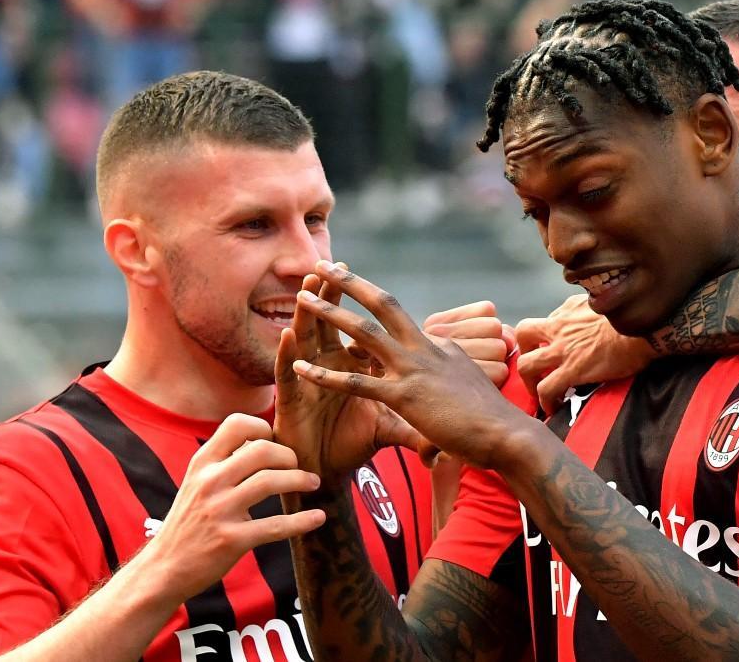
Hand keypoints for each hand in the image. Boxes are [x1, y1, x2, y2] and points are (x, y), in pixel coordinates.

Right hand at [139, 414, 324, 604]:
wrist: (164, 567)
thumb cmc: (189, 522)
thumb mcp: (196, 482)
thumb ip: (223, 462)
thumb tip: (263, 441)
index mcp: (202, 463)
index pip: (237, 424)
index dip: (264, 428)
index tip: (276, 442)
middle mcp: (209, 482)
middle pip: (262, 450)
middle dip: (289, 456)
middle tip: (299, 466)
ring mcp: (220, 510)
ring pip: (270, 481)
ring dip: (300, 480)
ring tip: (312, 483)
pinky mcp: (232, 540)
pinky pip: (275, 525)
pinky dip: (302, 521)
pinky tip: (318, 518)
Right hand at [275, 273, 429, 483]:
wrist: (321, 473)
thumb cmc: (351, 446)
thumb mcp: (391, 429)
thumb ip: (417, 421)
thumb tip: (452, 416)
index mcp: (355, 367)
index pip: (363, 329)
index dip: (366, 308)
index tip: (375, 284)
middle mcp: (328, 366)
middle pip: (333, 322)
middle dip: (333, 294)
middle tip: (334, 264)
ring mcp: (307, 381)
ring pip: (306, 338)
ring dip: (307, 312)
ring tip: (307, 286)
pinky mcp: (290, 401)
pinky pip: (287, 374)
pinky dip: (288, 354)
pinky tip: (288, 334)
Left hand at [290, 262, 534, 469]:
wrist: (508, 436)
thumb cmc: (493, 420)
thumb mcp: (471, 386)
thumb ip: (455, 374)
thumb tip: (455, 368)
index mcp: (441, 346)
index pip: (403, 322)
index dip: (377, 306)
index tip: (355, 291)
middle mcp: (426, 349)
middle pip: (384, 304)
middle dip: (350, 282)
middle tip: (324, 264)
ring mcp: (414, 369)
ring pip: (363, 332)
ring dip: (330, 314)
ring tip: (302, 299)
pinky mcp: (404, 396)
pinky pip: (356, 382)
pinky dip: (325, 375)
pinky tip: (300, 368)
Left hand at [516, 294, 655, 414]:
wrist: (644, 329)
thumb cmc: (631, 317)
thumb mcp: (603, 301)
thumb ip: (589, 307)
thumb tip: (590, 313)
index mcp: (568, 311)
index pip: (545, 320)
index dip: (542, 337)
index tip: (547, 348)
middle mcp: (559, 328)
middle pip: (523, 334)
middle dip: (524, 353)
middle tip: (534, 369)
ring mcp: (563, 350)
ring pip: (526, 365)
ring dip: (529, 382)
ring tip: (539, 394)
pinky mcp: (573, 370)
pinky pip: (547, 389)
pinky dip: (546, 401)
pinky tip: (553, 408)